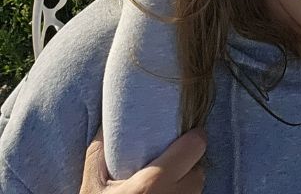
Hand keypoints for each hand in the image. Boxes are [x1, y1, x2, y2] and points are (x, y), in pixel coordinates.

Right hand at [80, 128, 205, 192]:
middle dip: (187, 167)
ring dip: (185, 186)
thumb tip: (107, 124)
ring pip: (196, 191)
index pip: (196, 146)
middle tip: (168, 165)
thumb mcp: (92, 188)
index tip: (182, 137)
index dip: (192, 138)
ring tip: (164, 187)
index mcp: (153, 182)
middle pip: (198, 171)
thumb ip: (99, 153)